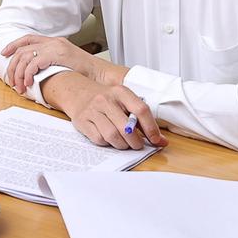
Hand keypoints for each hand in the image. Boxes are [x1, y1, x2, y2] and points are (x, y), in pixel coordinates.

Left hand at [1, 33, 108, 93]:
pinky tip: (29, 82)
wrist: (100, 74)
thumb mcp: (66, 62)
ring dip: (19, 73)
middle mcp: (53, 42)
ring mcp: (55, 48)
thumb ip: (52, 62)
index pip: (28, 39)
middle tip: (11, 79)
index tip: (4, 53)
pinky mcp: (57, 55)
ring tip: (20, 85)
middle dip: (13, 65)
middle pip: (23, 49)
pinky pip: (35, 63)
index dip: (13, 45)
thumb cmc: (85, 72)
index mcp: (54, 41)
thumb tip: (36, 73)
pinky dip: (29, 73)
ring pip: (26, 57)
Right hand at [50, 75, 165, 150]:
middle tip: (137, 144)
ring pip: (113, 136)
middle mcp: (105, 100)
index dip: (151, 128)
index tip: (156, 140)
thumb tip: (161, 141)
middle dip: (136, 142)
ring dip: (122, 145)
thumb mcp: (124, 101)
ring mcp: (92, 110)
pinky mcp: (82, 120)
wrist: (77, 92)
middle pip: (127, 128)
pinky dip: (107, 143)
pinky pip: (99, 139)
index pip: (141, 110)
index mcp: (120, 92)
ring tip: (124, 143)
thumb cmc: (106, 100)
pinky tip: (108, 138)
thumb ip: (141, 119)